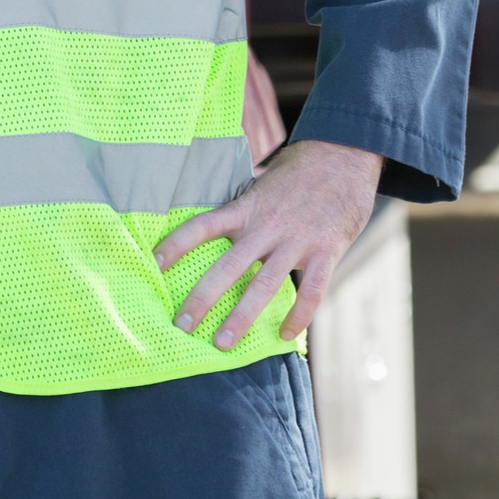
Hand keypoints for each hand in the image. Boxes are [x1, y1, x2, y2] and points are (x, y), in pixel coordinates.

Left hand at [155, 138, 381, 351]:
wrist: (345, 155)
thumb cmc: (300, 172)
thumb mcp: (265, 183)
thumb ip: (244, 207)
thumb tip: (217, 224)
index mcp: (248, 207)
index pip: (204, 225)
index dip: (177, 244)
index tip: (153, 264)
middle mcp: (267, 226)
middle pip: (227, 266)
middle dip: (201, 298)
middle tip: (180, 325)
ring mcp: (296, 240)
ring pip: (263, 285)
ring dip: (241, 317)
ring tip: (222, 343)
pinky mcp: (324, 252)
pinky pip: (310, 291)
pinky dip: (297, 316)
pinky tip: (283, 334)